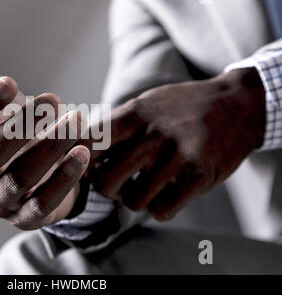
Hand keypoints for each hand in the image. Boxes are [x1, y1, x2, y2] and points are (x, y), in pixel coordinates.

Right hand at [0, 29, 89, 228]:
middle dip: (20, 127)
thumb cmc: (13, 128)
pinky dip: (63, 178)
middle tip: (52, 99)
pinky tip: (82, 153)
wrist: (42, 165)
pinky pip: (42, 203)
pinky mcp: (25, 218)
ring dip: (49, 148)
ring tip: (76, 120)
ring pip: (19, 179)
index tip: (10, 82)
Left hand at [91, 68, 265, 220]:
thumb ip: (115, 127)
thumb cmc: (180, 107)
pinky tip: (165, 194)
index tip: (87, 167)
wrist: (236, 105)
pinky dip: (158, 208)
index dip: (79, 161)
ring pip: (133, 201)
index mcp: (134, 115)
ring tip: (145, 186)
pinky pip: (161, 211)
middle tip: (118, 182)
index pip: (88, 145)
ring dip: (135, 199)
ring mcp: (178, 157)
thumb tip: (80, 151)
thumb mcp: (145, 104)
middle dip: (107, 188)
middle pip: (105, 182)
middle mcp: (153, 135)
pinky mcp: (200, 177)